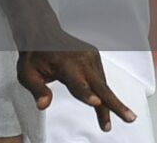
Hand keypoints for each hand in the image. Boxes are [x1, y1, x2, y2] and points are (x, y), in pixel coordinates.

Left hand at [17, 35, 136, 132]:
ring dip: (110, 104)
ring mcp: (90, 56)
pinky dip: (103, 93)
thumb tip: (43, 104)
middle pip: (100, 85)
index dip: (86, 93)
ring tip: (106, 123)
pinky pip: (101, 80)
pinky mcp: (95, 57)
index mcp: (63, 63)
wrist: (42, 32)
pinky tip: (102, 104)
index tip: (96, 101)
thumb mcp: (26, 72)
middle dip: (114, 103)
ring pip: (102, 85)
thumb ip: (36, 89)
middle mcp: (80, 59)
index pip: (76, 81)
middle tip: (129, 117)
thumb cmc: (35, 54)